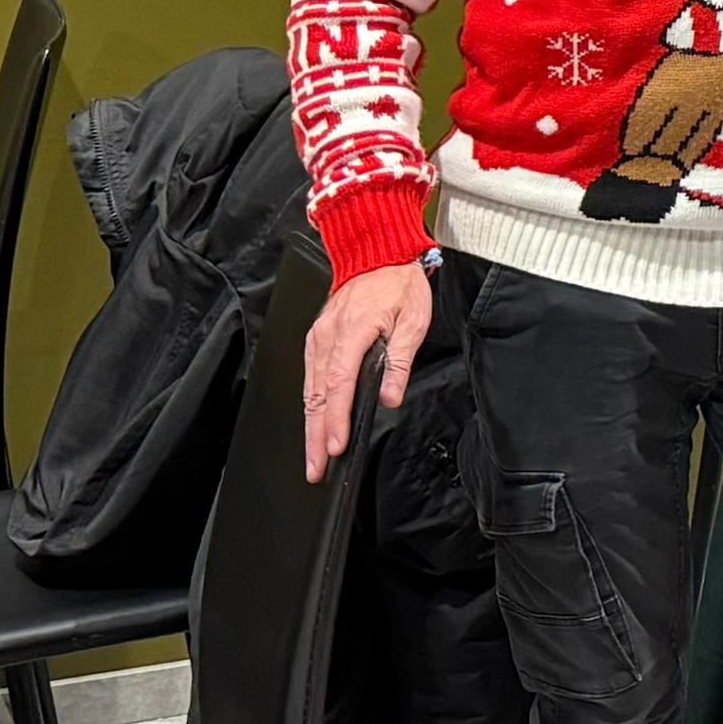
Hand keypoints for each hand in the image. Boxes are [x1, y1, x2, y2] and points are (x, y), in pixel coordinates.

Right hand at [302, 260, 433, 479]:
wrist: (377, 254)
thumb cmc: (397, 284)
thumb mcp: (413, 320)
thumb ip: (400, 362)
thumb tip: (390, 396)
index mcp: (351, 331)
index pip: (339, 385)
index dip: (335, 419)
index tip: (335, 447)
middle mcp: (327, 336)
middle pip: (316, 396)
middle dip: (315, 436)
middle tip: (316, 468)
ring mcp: (318, 337)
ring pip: (309, 390)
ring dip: (310, 425)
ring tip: (313, 456)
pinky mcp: (317, 338)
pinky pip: (310, 377)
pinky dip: (310, 404)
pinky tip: (314, 423)